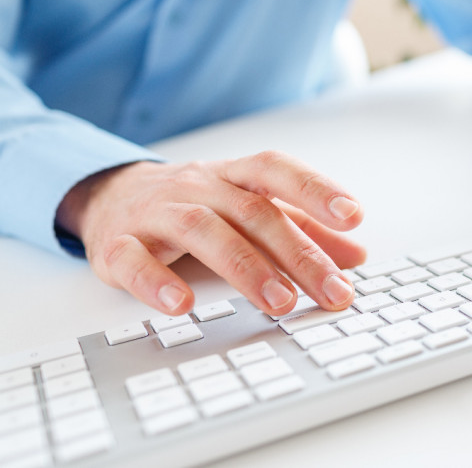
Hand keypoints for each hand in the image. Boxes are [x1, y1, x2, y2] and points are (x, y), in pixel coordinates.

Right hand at [56, 151, 366, 315]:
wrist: (110, 197)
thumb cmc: (196, 205)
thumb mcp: (249, 209)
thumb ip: (303, 228)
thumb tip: (356, 254)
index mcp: (234, 176)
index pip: (277, 171)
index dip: (315, 189)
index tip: (353, 215)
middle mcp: (199, 186)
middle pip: (253, 213)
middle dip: (298, 254)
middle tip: (333, 291)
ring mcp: (157, 213)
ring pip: (203, 230)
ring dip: (246, 269)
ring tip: (280, 302)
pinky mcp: (117, 244)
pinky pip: (134, 259)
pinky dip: (156, 282)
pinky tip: (182, 305)